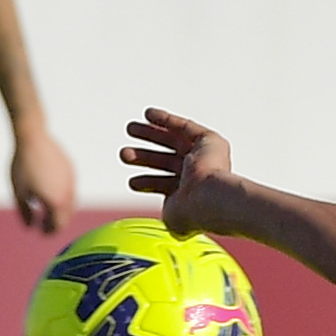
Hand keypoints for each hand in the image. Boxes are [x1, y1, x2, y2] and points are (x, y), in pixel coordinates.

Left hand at [9, 126, 75, 233]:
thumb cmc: (22, 166)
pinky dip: (63, 195)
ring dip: (61, 209)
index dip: (48, 232)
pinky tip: (50, 191)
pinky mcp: (71, 170)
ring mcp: (71, 181)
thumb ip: (25, 213)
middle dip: (56, 222)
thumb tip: (30, 226)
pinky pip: (70, 188)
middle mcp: (68, 193)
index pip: (57, 226)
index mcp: (55, 202)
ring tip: (47, 208)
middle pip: (66, 217)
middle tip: (44, 224)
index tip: (41, 232)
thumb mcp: (19, 193)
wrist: (32, 138)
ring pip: (71, 203)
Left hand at [120, 107, 239, 237]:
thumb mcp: (174, 221)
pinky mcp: (209, 141)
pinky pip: (185, 126)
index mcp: (190, 194)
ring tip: (130, 129)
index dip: (148, 182)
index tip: (132, 183)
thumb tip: (163, 217)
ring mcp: (204, 157)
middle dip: (144, 156)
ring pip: (173, 141)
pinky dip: (166, 120)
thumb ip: (166, 216)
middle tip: (124, 154)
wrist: (211, 197)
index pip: (166, 184)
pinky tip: (148, 114)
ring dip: (150, 134)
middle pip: (166, 160)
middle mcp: (198, 174)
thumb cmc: (193, 213)